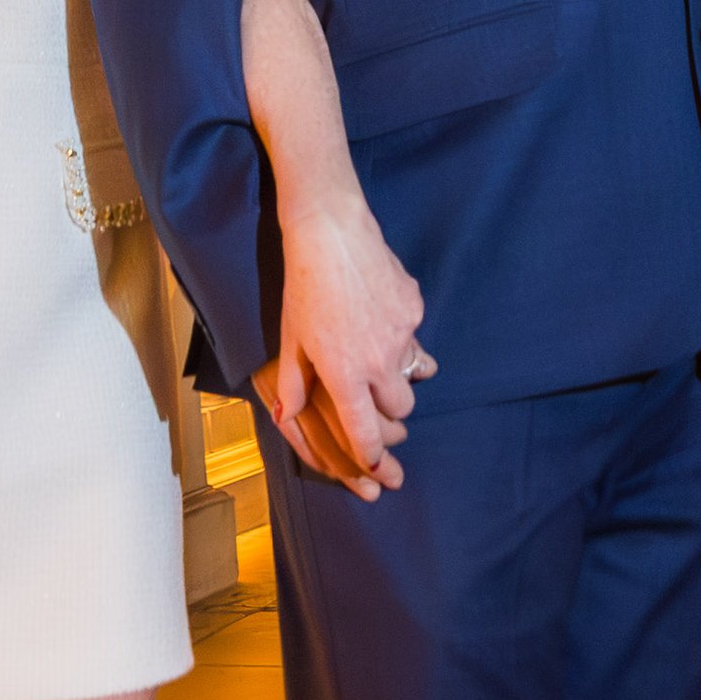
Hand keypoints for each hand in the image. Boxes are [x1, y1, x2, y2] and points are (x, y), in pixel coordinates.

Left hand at [255, 201, 434, 499]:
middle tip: (374, 398)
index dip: (373, 456)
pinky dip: (401, 337)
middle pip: (400, 411)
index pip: (366, 432)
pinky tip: (380, 315)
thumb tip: (285, 416)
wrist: (331, 233)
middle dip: (390, 413)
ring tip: (377, 355)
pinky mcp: (414, 309)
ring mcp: (402, 334)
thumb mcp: (291, 338)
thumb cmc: (303, 286)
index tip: (378, 467)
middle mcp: (378, 361)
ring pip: (413, 376)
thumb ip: (294, 383)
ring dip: (398, 376)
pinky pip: (414, 337)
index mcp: (344, 374)